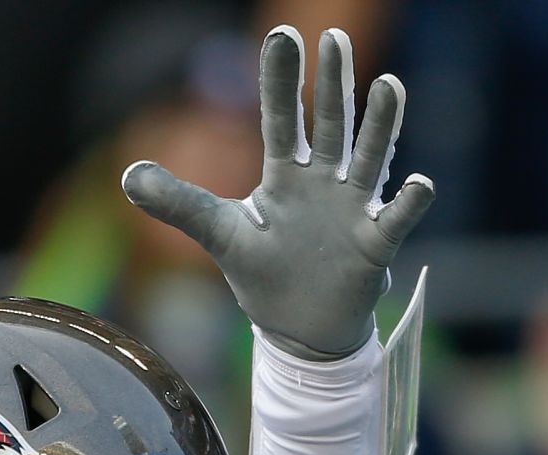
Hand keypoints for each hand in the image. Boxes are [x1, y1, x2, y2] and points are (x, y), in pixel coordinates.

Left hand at [122, 27, 434, 359]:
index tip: (282, 34)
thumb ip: (178, 203)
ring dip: (380, 125)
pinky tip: (420, 184)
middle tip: (334, 37)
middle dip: (333, 83)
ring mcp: (353, 209)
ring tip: (390, 85)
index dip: (281, 80)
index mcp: (286, 177)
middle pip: (330, 125)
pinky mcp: (374, 243)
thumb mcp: (218, 233)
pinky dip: (409, 203)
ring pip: (369, 159)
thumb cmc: (264, 272)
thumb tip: (127, 176)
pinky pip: (396, 219)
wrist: (299, 327)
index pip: (283, 120)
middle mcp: (323, 183)